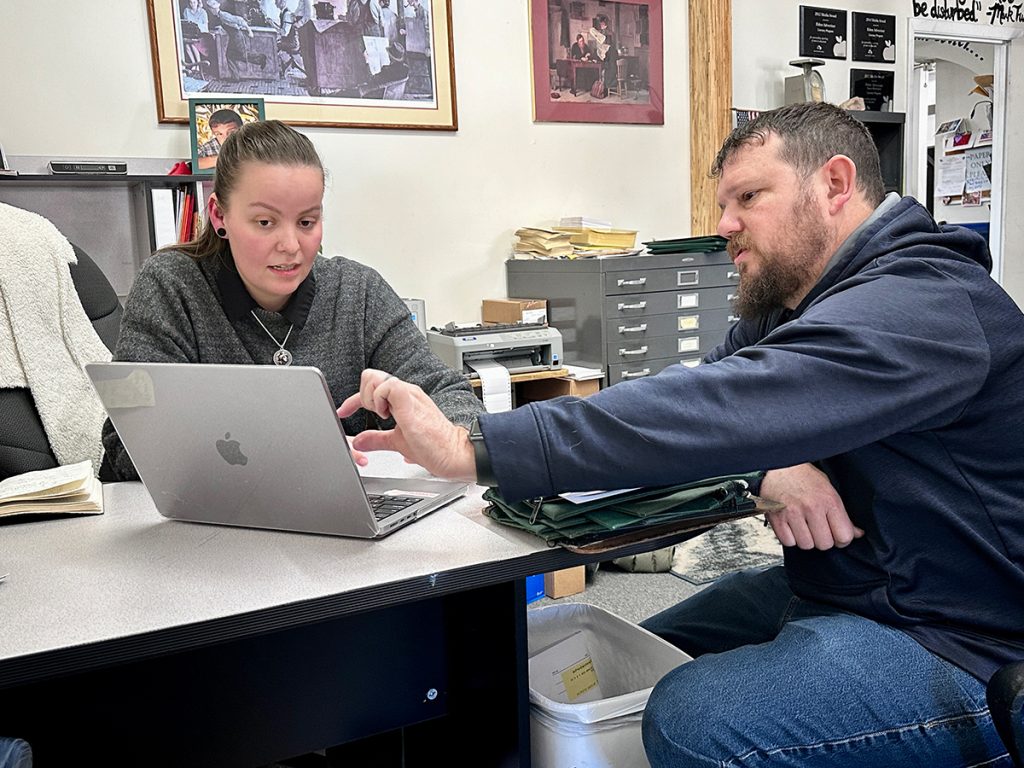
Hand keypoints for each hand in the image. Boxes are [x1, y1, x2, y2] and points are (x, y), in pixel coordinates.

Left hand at [337, 370, 476, 481]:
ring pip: (376, 377)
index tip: (343, 412)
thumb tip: (360, 442)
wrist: (454, 453)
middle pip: (371, 376)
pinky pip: (387, 386)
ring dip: (370, 398)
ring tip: (383, 416)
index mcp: (404, 399)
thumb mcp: (397, 443)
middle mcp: (407, 393)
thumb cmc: (435, 447)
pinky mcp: (411, 401)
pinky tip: (387, 415)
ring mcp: (409, 395)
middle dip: (362, 395)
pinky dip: (379, 400)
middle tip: (374, 415)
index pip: (372, 388)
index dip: (353, 400)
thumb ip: (377, 439)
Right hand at [759, 463, 863, 549]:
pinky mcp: (777, 518)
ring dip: (806, 539)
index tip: (837, 536)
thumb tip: (856, 533)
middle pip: (825, 544)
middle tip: (818, 529)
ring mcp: (793, 514)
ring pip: (806, 545)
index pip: (844, 536)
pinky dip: (790, 538)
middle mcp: (812, 508)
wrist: (777, 466)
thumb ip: (842, 513)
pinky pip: (788, 542)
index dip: (842, 539)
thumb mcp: (828, 489)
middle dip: (823, 539)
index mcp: (829, 500)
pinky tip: (791, 526)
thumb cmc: (803, 476)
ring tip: (803, 526)